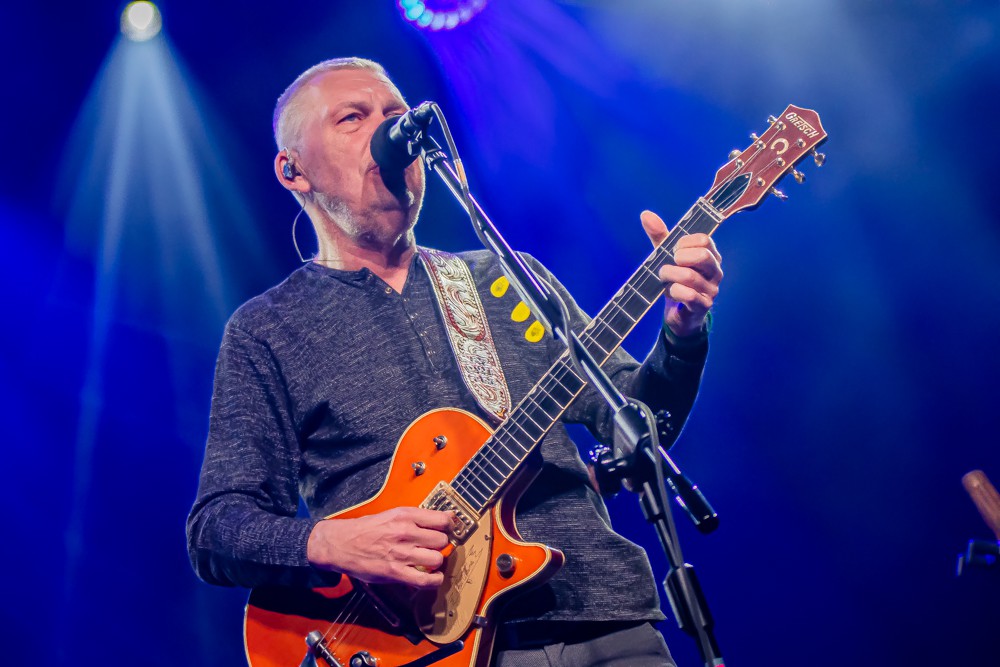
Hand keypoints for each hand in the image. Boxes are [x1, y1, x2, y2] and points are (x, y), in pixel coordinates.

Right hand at [307, 507, 452, 588]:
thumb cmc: (367, 529)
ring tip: (431, 562)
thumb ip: (419, 517)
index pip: (442, 519)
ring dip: (437, 562)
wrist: (340, 544)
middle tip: (434, 547)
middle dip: (441, 545)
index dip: (449, 526)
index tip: (447, 530)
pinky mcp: (395, 573)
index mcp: (405, 515)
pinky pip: (426, 580)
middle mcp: (405, 532)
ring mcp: (401, 554)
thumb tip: (448, 516)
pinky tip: (432, 577)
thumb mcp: (392, 514)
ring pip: (437, 559)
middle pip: (442, 540)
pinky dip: (434, 580)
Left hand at [641, 210, 722, 337]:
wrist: (678, 313)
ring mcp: (712, 289)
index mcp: (710, 255)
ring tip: (664, 279)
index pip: (704, 240)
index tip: (673, 250)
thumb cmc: (675, 280)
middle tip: (669, 264)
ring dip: (669, 276)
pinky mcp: (704, 306)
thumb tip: (645, 214)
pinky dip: (674, 292)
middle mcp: (715, 271)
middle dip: (678, 258)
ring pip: (690, 276)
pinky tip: (671, 292)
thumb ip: (660, 236)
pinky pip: (689, 295)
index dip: (683, 243)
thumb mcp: (666, 256)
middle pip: (702, 255)